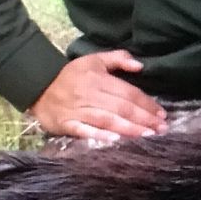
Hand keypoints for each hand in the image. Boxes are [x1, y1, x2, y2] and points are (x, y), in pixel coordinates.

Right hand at [29, 50, 166, 144]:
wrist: (38, 86)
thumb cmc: (71, 74)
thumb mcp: (94, 60)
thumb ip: (118, 59)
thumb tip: (140, 66)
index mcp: (99, 79)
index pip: (128, 92)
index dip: (146, 103)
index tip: (162, 114)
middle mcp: (90, 95)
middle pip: (121, 108)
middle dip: (143, 119)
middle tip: (161, 129)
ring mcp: (78, 110)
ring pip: (107, 120)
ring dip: (129, 129)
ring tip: (147, 135)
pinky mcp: (67, 124)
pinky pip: (85, 131)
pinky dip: (99, 136)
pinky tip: (115, 141)